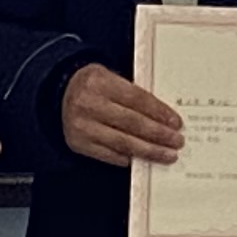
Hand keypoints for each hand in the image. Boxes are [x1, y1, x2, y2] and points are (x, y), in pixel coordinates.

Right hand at [58, 63, 183, 168]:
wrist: (60, 92)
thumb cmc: (93, 85)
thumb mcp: (110, 78)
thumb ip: (133, 94)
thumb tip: (164, 117)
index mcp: (100, 82)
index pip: (136, 99)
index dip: (159, 112)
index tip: (176, 122)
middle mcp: (88, 104)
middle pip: (132, 123)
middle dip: (158, 134)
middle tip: (176, 141)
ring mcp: (82, 126)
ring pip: (122, 142)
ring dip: (148, 150)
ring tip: (166, 155)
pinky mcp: (78, 143)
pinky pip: (108, 154)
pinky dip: (127, 158)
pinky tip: (141, 159)